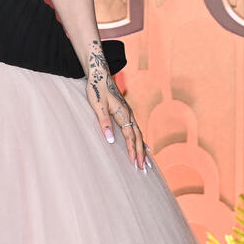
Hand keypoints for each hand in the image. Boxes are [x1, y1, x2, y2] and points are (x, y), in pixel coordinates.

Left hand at [85, 40, 148, 170]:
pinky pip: (136, 129)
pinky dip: (140, 140)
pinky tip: (143, 146)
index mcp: (123, 114)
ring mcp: (128, 113)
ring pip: (138, 134)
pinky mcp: (126, 111)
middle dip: (140, 154)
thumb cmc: (96, 89)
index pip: (130, 137)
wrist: (100, 73)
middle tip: (144, 169)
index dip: (132, 151)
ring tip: (147, 162)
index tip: (135, 164)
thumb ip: (104, 122)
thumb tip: (110, 140)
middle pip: (138, 137)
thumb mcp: (97, 105)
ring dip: (142, 149)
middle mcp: (129, 114)